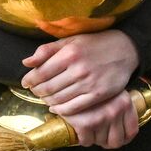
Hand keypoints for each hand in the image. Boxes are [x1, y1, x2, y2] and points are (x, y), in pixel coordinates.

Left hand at [20, 29, 138, 116]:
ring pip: (59, 99)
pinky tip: (56, 108)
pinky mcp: (98, 95)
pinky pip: (74, 108)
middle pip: (48, 88)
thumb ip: (47, 50)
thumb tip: (26, 62)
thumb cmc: (94, 44)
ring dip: (48, 101)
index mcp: (70, 53)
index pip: (41, 73)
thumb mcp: (71, 40)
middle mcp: (78, 69)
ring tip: (46, 98)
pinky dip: (61, 110)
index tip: (26, 83)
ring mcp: (89, 83)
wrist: (124, 49)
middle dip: (37, 91)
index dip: (30, 80)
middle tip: (35, 91)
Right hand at [60, 89, 140, 149]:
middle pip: (116, 141)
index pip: (131, 131)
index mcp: (125, 103)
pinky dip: (83, 138)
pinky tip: (80, 129)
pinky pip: (86, 141)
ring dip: (94, 138)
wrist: (70, 79)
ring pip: (100, 142)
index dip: (124, 139)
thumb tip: (124, 130)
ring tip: (90, 128)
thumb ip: (120, 106)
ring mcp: (100, 118)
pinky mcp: (85, 124)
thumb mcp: (112, 90)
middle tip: (101, 135)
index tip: (119, 138)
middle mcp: (115, 111)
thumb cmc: (91, 84)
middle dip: (107, 141)